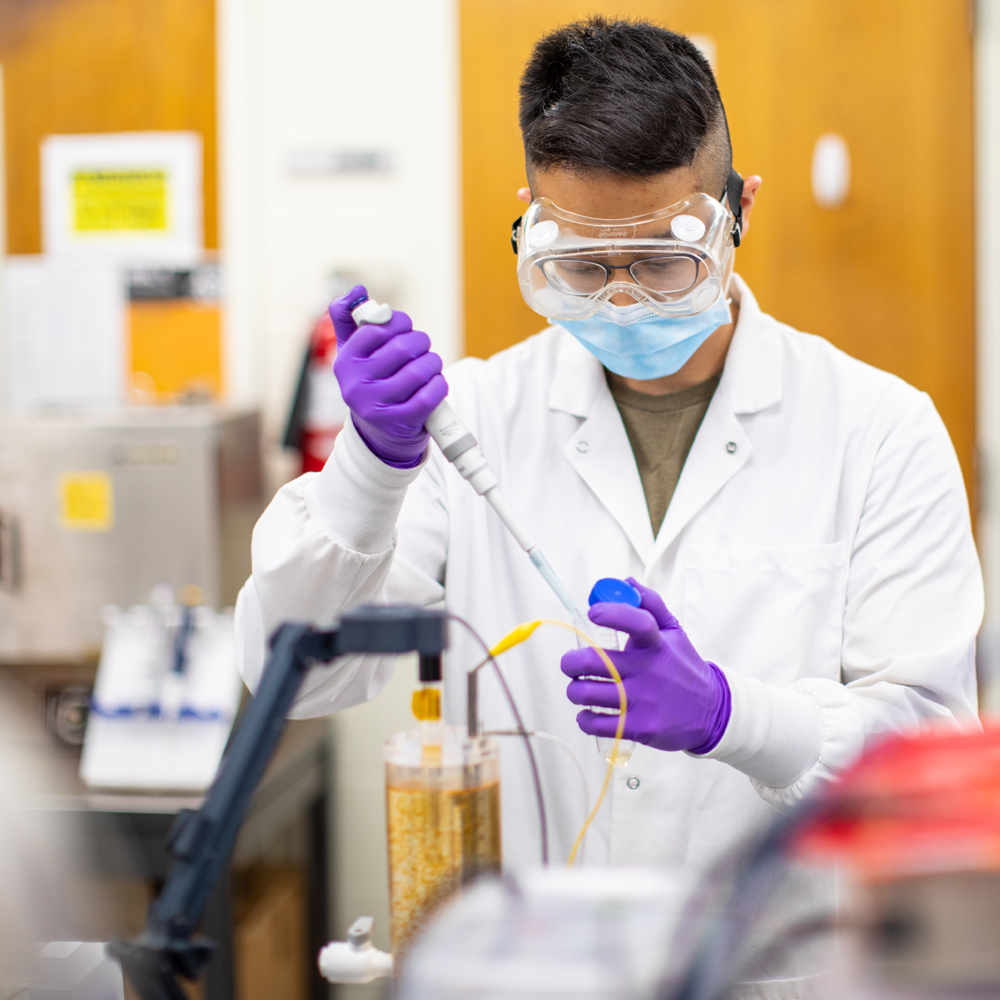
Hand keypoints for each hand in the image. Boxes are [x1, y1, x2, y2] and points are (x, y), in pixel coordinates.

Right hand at [329, 285, 447, 467]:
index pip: (378, 328)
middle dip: (420, 342)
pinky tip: (436, 383)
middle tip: (422, 347)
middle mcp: (355, 385)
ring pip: (420, 370)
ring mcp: (376, 406)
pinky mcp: (399, 422)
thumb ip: (349, 318)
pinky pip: (430, 395)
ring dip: (433, 363)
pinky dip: (439, 385)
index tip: (406, 329)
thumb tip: (356, 289)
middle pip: (403, 347)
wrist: (380, 432)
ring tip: (430, 366)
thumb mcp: (354, 353)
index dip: (400, 323)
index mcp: (344, 362)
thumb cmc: (371, 382)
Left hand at [561, 579, 730, 752]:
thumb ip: (651, 605)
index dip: (612, 613)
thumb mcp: (675, 632)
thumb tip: (626, 582)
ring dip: (574, 690)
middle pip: (594, 662)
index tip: (593, 613)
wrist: (712, 713)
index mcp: (657, 644)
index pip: (637, 622)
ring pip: (586, 693)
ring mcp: (644, 701)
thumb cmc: (685, 668)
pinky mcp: (640, 728)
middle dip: (570, 662)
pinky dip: (584, 718)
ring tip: (579, 688)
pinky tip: (589, 712)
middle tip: (571, 664)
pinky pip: (596, 724)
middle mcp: (649, 672)